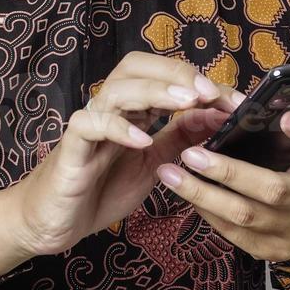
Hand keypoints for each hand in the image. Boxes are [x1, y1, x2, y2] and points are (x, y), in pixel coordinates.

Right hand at [6, 52, 246, 256]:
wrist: (55, 222)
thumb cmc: (101, 189)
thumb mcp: (154, 164)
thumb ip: (180, 138)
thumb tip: (215, 115)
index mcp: (132, 110)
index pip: (164, 76)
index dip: (199, 81)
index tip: (234, 101)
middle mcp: (110, 109)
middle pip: (138, 68)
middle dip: (176, 74)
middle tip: (210, 92)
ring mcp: (89, 124)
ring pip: (117, 90)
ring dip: (154, 91)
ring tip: (185, 102)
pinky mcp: (71, 147)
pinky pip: (91, 125)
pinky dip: (118, 128)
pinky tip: (143, 139)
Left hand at [153, 106, 289, 261]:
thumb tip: (272, 103)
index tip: (286, 117)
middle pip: (273, 189)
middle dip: (229, 171)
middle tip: (191, 154)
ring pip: (243, 215)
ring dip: (202, 193)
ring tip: (170, 174)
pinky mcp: (269, 249)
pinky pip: (232, 231)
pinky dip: (205, 209)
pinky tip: (185, 192)